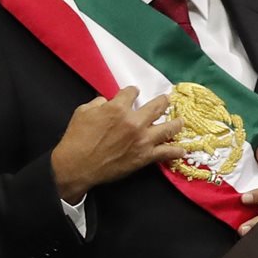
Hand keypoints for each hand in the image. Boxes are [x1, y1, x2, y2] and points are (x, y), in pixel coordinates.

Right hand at [50, 87, 183, 203]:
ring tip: (181, 121)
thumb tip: (107, 102)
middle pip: (156, 106)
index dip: (132, 91)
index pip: (131, 92)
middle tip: (167, 100)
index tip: (133, 93)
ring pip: (167, 128)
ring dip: (176, 123)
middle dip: (162, 101)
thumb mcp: (83, 112)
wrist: (77, 165)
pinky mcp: (144, 156)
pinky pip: (165, 153)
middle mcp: (134, 121)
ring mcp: (142, 140)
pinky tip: (181, 150)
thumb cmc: (77, 138)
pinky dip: (175, 151)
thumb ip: (98, 103)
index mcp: (118, 108)